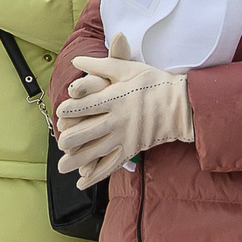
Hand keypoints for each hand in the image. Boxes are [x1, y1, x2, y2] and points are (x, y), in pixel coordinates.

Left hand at [54, 45, 192, 188]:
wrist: (182, 105)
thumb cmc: (153, 83)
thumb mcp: (127, 68)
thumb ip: (101, 65)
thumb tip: (76, 59)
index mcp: (114, 98)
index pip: (87, 105)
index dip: (71, 110)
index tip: (60, 113)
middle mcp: (118, 120)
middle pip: (88, 131)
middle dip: (70, 138)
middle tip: (59, 142)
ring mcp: (125, 137)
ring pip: (96, 151)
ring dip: (77, 160)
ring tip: (62, 167)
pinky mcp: (131, 149)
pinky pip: (111, 165)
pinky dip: (96, 175)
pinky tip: (82, 182)